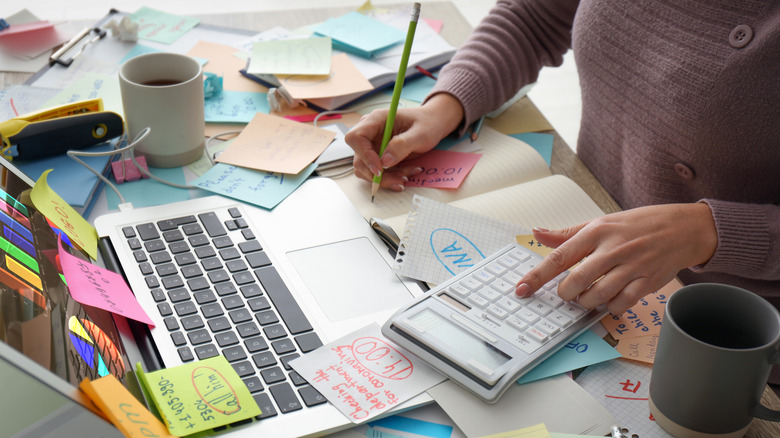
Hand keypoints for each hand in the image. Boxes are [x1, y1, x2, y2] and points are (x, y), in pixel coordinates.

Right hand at [345, 93, 463, 190]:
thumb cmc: (427, 123)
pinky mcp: (377, 156)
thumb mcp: (420, 133)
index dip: (364, 155)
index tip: (380, 169)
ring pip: (367, 169)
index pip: (356, 138)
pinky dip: (389, 177)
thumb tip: (385, 161)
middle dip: (378, 174)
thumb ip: (403, 145)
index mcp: (376, 120)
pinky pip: (376, 172)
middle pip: (359, 159)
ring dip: (385, 178)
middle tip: (399, 181)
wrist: (432, 124)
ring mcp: (372, 145)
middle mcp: (370, 133)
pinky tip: (405, 174)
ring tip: (406, 176)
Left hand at [515, 203, 717, 314]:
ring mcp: (632, 266)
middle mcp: (613, 248)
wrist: (682, 228)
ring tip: (587, 296)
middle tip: (567, 293)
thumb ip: (568, 233)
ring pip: (598, 295)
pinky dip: (611, 306)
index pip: (559, 256)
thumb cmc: (637, 225)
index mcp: (596, 232)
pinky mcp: (647, 281)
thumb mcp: (600, 222)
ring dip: (587, 302)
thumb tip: (537, 233)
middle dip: (566, 293)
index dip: (537, 275)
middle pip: (577, 281)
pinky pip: (622, 303)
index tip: (522, 288)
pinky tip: (610, 299)